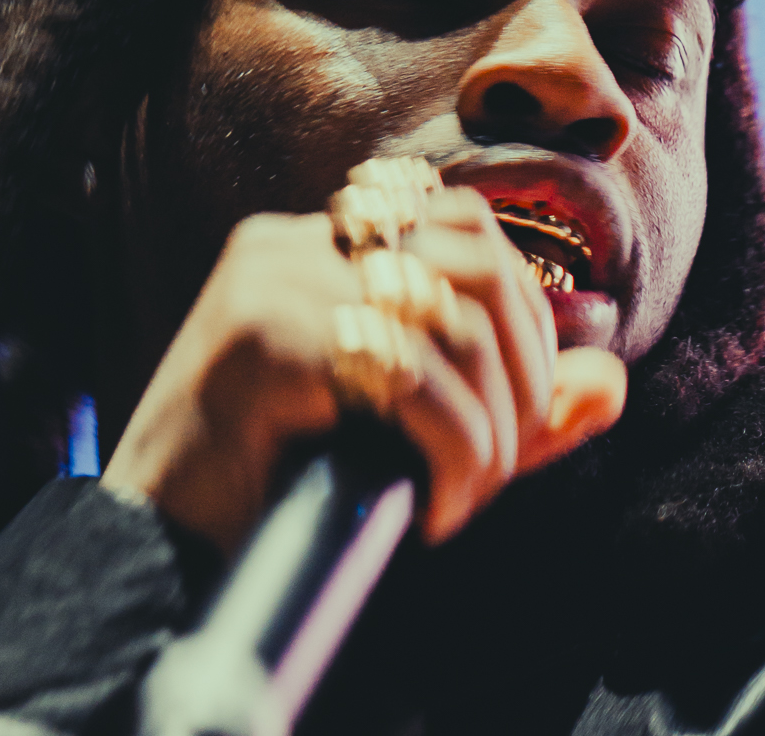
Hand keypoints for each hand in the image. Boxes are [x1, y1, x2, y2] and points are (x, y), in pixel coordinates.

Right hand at [100, 187, 625, 551]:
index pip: (466, 224)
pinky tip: (434, 504)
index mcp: (326, 239)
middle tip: (507, 459)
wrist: (154, 540)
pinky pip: (401, 375)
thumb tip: (610, 384)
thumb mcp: (406, 430)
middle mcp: (297, 239)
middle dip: (521, 371)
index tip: (524, 408)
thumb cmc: (277, 481)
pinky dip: (446, 446)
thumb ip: (502, 402)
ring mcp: (274, 278)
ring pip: (447, 323)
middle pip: (474, 262)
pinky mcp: (261, 336)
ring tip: (469, 492)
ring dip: (487, 426)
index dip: (525, 310)